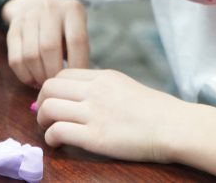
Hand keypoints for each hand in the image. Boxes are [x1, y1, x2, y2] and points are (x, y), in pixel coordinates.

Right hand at [2, 0, 88, 86]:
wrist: (35, 5)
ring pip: (31, 56)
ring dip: (39, 76)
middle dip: (53, 73)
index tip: (76, 81)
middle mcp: (49, 9)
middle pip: (49, 48)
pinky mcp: (12, 30)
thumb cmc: (64, 27)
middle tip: (57, 84)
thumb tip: (77, 82)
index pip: (77, 41)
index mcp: (72, 9)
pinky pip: (15, 60)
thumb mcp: (78, 29)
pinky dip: (25, 76)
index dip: (78, 65)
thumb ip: (80, 50)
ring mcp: (28, 17)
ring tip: (46, 83)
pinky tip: (34, 79)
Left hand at [36, 69, 184, 162]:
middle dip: (40, 102)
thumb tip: (78, 96)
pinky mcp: (96, 137)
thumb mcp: (125, 85)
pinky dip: (51, 138)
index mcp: (103, 76)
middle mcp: (95, 90)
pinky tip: (57, 143)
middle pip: (49, 87)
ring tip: (48, 129)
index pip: (62, 73)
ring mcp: (94, 113)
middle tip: (44, 115)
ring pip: (49, 108)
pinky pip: (58, 131)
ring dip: (42, 120)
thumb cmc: (155, 110)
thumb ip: (101, 87)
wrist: (174, 126)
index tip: (52, 100)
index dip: (51, 88)